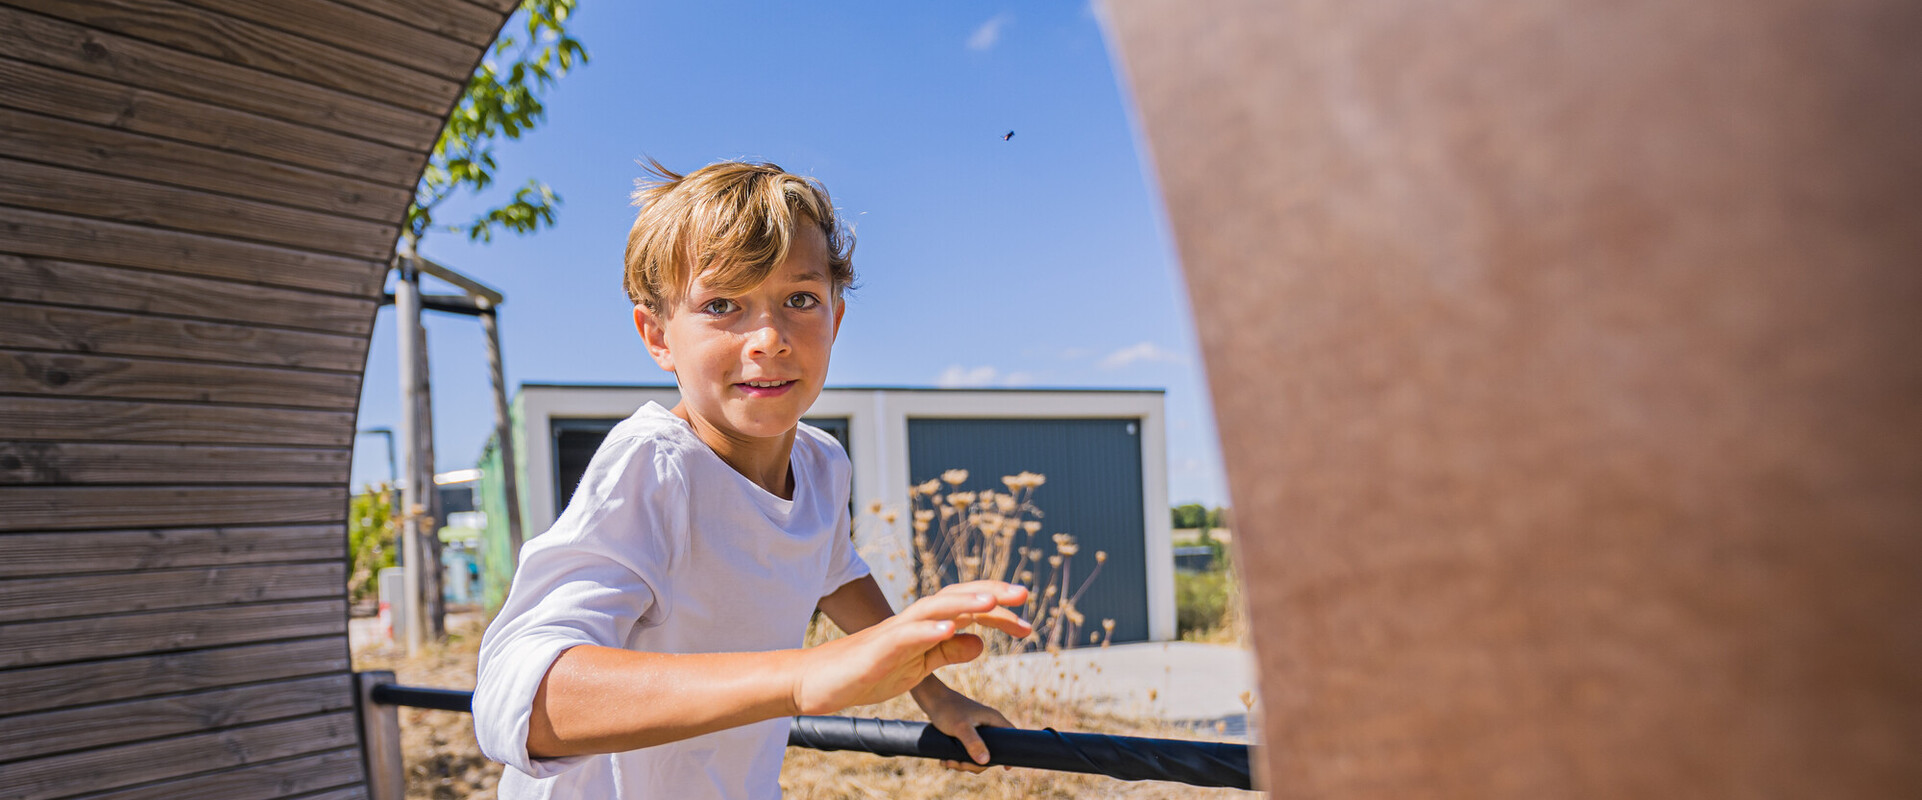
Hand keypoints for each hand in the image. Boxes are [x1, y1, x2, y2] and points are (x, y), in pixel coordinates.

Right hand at [793, 581, 1029, 715]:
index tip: (1027, 625)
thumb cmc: (868, 672)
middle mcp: (915, 621)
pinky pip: (906, 635)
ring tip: (993, 602)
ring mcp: (896, 632)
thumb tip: (981, 641)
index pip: (969, 612)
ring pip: (934, 608)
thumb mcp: (919, 666)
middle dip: (991, 595)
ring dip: (965, 603)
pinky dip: (928, 630)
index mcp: (927, 628)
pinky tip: (949, 629)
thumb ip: (948, 652)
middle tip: (1024, 595)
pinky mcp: (878, 648)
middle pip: (957, 599)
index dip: (1000, 614)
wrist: (820, 681)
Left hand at [915, 682, 1014, 772]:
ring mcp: (977, 731)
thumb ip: (973, 742)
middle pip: (991, 753)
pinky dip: (957, 759)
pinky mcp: (965, 734)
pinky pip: (966, 752)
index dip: (1011, 752)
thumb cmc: (948, 709)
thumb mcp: (960, 727)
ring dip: (963, 763)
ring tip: (947, 762)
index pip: (1012, 736)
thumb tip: (986, 762)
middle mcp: (988, 725)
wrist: (931, 699)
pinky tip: (945, 760)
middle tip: (959, 765)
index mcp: (993, 720)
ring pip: (977, 755)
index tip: (1006, 768)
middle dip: (974, 764)